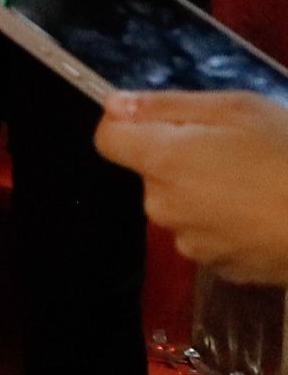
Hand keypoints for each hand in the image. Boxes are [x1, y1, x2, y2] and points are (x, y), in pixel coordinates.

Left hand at [97, 91, 287, 284]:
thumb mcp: (238, 109)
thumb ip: (168, 106)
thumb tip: (114, 105)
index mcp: (161, 162)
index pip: (109, 140)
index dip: (131, 124)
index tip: (167, 121)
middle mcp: (164, 207)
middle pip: (153, 175)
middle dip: (181, 159)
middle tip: (236, 150)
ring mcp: (193, 244)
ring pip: (183, 207)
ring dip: (206, 194)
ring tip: (258, 184)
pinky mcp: (223, 270)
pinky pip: (211, 236)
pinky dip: (229, 224)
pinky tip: (266, 215)